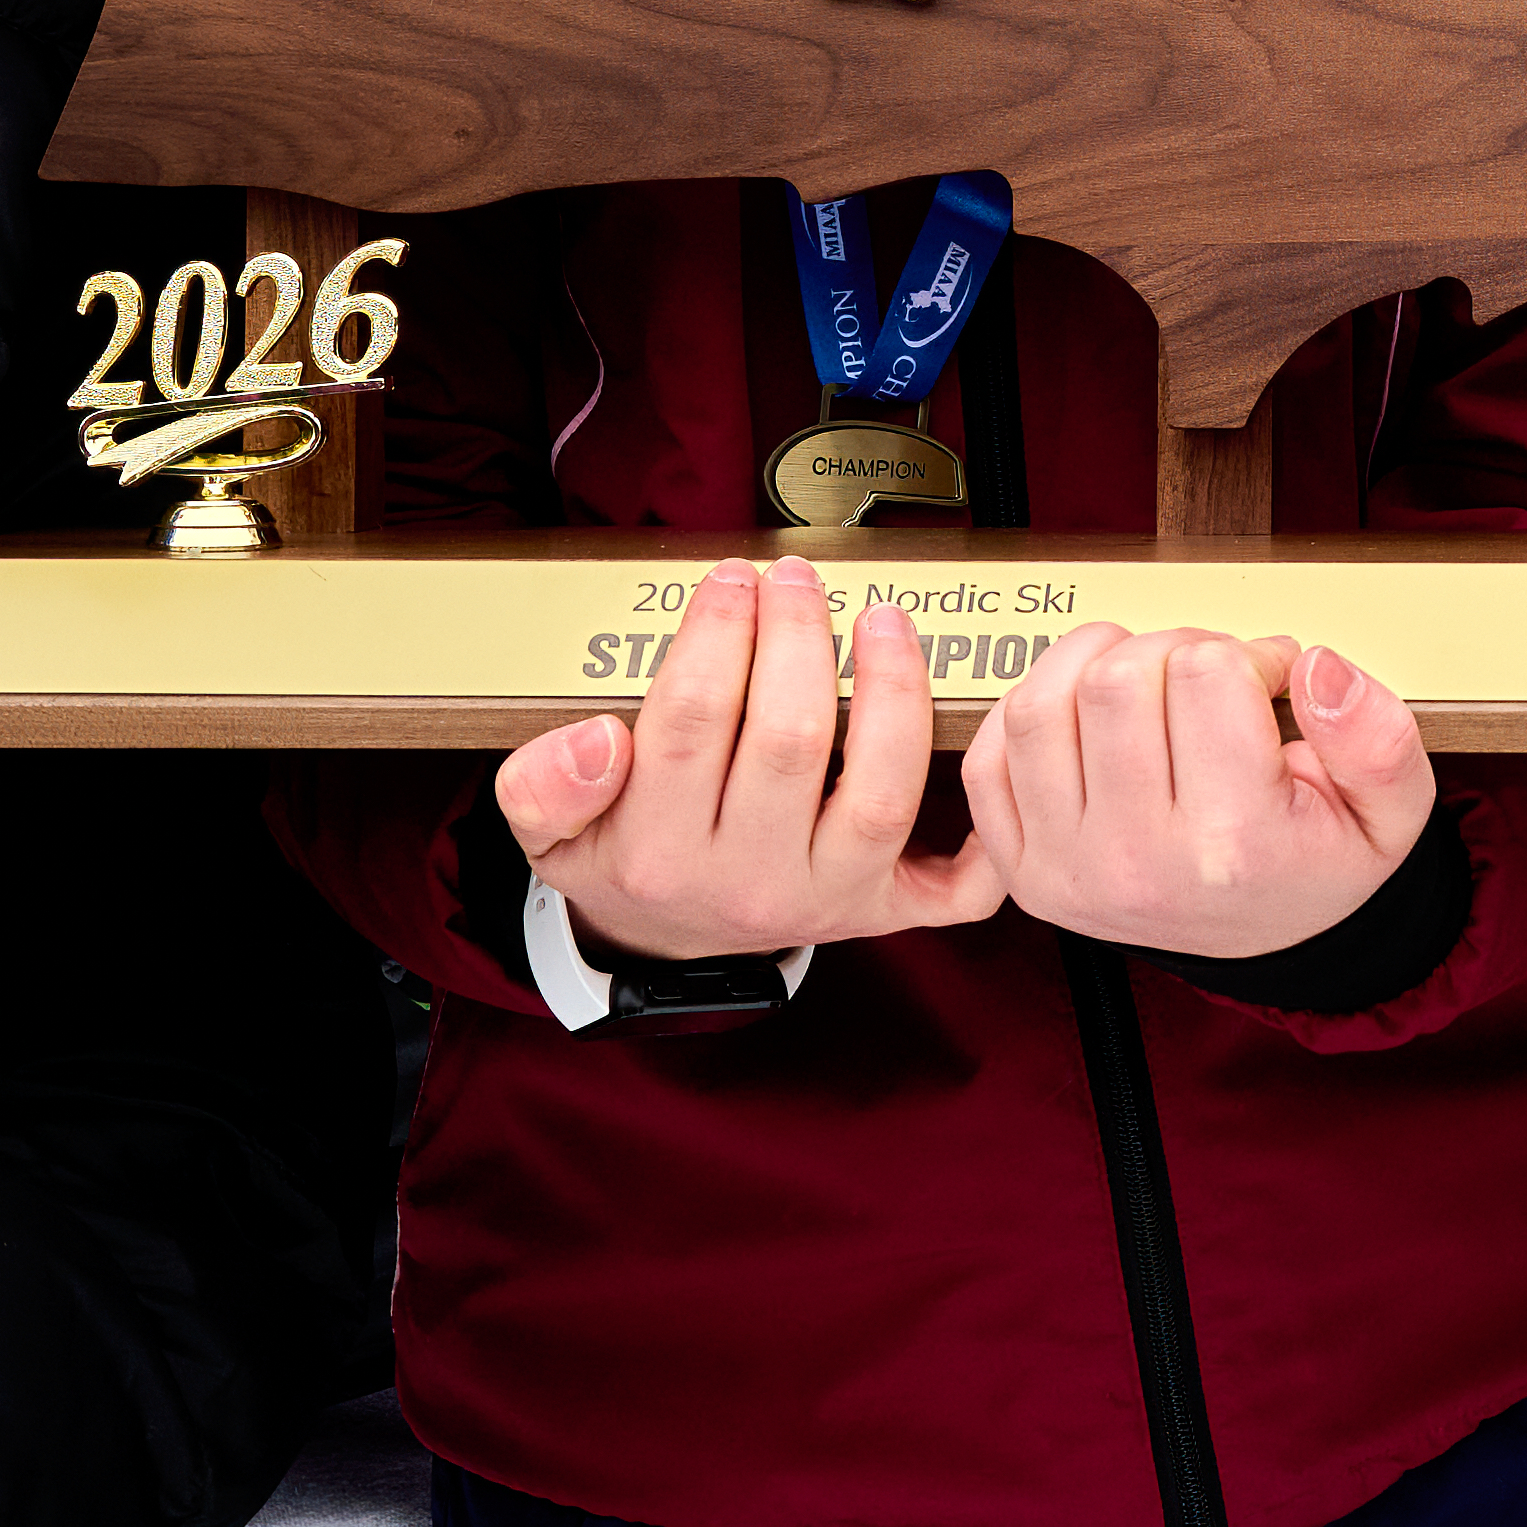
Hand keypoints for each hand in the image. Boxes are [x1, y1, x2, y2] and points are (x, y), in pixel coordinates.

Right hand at [501, 560, 990, 962]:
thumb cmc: (625, 857)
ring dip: (892, 694)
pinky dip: (982, 834)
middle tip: (796, 577)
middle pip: (788, 744)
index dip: (715, 637)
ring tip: (882, 620)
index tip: (731, 579)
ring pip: (880, 795)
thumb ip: (542, 784)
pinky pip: (953, 887)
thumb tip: (598, 739)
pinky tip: (984, 753)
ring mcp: (827, 897)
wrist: (670, 948)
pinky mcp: (884, 908)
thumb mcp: (549, 834)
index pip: (690, 724)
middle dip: (798, 640)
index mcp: (660, 852)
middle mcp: (750, 881)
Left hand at [975, 627, 1435, 958]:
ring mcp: (1068, 870)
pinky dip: (1029, 713)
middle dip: (1172, 648)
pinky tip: (1084, 716)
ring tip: (1143, 681)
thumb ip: (1378, 735)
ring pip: (1041, 705)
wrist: (1269, 938)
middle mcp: (1139, 864)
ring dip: (1093, 665)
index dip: (1247, 652)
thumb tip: (1315, 667)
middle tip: (1208, 677)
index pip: (1210, 673)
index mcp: (1233, 846)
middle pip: (1119, 679)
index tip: (1267, 680)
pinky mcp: (1023, 869)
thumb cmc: (1318, 862)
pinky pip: (988, 758)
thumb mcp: (1391, 811)